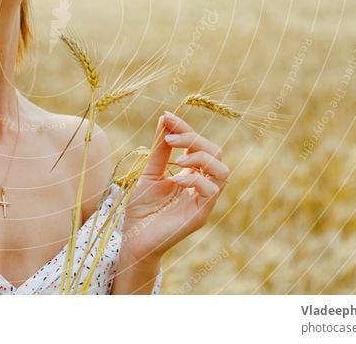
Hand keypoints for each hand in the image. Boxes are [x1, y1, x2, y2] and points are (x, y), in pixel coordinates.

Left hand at [120, 111, 229, 263]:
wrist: (133, 238)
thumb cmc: (141, 208)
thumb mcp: (149, 172)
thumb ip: (160, 150)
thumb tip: (165, 119)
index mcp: (191, 173)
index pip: (198, 144)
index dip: (185, 128)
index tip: (167, 117)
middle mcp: (201, 185)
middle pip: (216, 153)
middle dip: (194, 139)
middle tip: (170, 140)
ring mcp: (204, 201)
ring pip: (222, 170)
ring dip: (200, 158)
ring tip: (178, 159)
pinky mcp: (201, 215)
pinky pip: (212, 192)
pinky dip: (196, 180)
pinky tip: (176, 180)